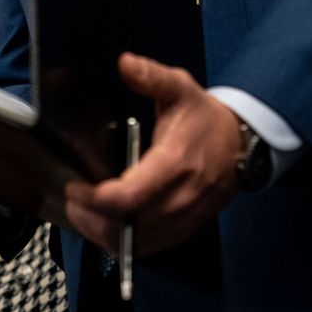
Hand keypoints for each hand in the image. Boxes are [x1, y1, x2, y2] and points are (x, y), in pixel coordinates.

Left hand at [62, 53, 242, 255]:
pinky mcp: (183, 229)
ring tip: (82, 212)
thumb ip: (151, 77)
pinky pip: (147, 247)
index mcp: (175, 163)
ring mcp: (182, 217)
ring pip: (134, 242)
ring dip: (102, 233)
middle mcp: (179, 197)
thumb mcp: (180, 88)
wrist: (239, 144)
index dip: (96, 199)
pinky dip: (121, 242)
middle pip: (126, 226)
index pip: (129, 196)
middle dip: (91, 218)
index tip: (75, 186)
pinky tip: (104, 225)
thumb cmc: (205, 119)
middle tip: (72, 199)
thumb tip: (126, 63)